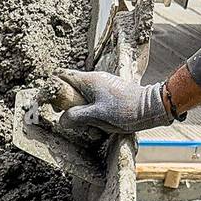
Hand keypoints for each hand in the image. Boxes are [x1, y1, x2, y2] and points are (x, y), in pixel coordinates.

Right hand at [56, 69, 171, 134]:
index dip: (52, 87)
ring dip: (78, 111)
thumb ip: (77, 117)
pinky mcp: (110, 96)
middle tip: (65, 117)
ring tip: (82, 124)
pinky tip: (95, 125)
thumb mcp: (97, 116)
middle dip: (65, 103)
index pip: (63, 75)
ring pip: (82, 97)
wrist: (151, 109)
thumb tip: (62, 120)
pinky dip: (89, 113)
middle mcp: (95, 80)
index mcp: (89, 80)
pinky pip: (92, 102)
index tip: (49, 102)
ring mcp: (103, 87)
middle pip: (71, 87)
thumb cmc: (126, 110)